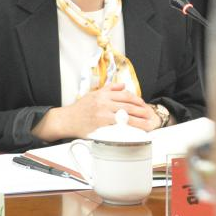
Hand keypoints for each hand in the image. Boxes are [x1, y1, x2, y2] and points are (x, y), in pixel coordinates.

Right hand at [34, 84, 153, 139]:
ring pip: (126, 115)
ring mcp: (103, 112)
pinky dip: (130, 127)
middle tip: (149, 114)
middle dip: (142, 110)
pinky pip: (119, 124)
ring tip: (148, 123)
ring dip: (140, 120)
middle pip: (128, 104)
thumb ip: (108, 89)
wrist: (67, 120)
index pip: (124, 94)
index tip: (143, 104)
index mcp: (102, 94)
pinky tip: (136, 130)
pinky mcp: (102, 123)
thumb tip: (122, 85)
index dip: (137, 99)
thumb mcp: (92, 94)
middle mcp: (103, 101)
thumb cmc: (79, 109)